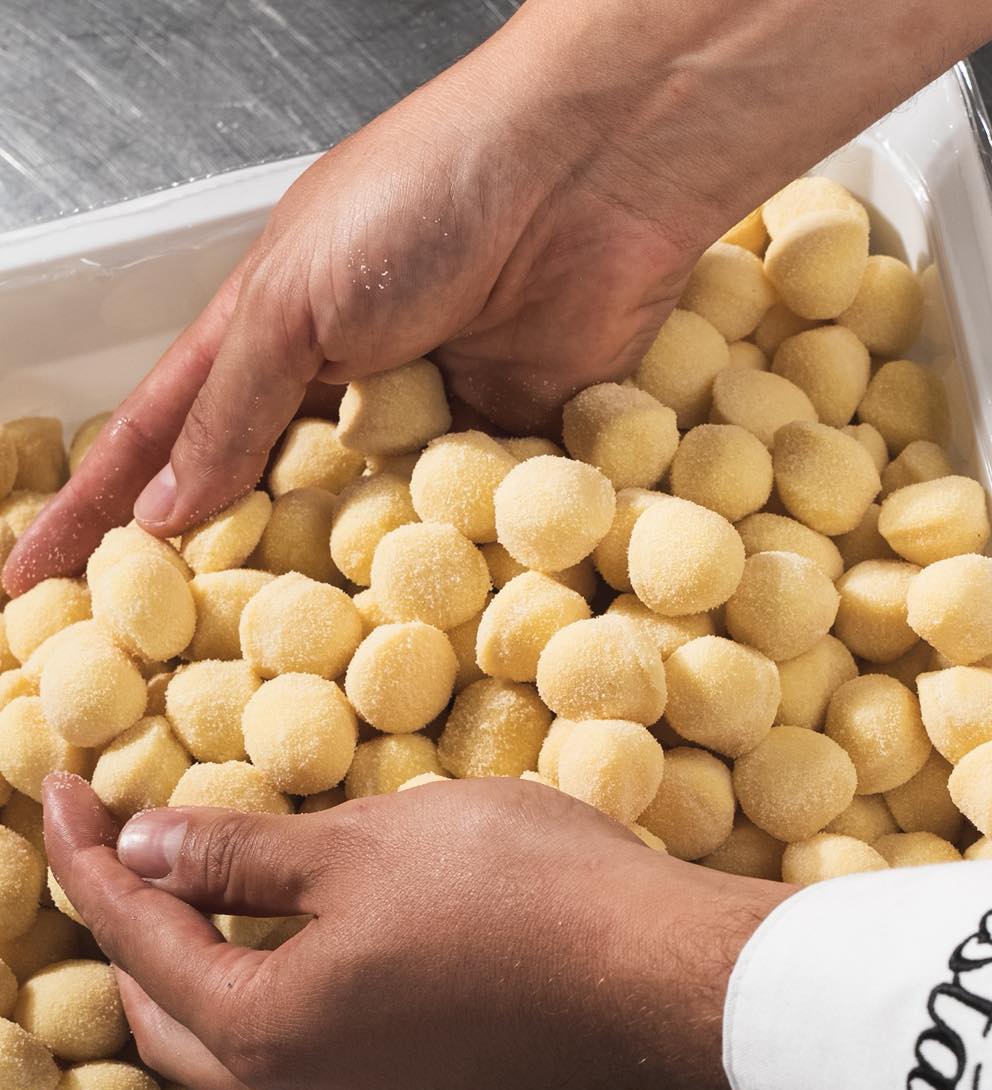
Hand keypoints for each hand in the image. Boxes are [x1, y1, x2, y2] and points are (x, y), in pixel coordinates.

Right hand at [3, 6, 717, 595]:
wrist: (589, 175)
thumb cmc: (426, 197)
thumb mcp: (295, 299)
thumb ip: (233, 409)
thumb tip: (165, 514)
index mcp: (263, 334)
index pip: (158, 439)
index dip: (96, 510)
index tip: (35, 579)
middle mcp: (335, 389)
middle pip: (260, 502)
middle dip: (217, 574)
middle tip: (170, 655)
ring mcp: (421, 427)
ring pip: (359, 533)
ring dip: (329, 588)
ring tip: (284, 664)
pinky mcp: (504, 457)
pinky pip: (456, 533)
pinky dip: (432, 569)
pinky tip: (401, 624)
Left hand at [43, 774, 785, 1089]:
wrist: (660, 975)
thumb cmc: (522, 896)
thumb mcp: (365, 846)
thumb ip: (239, 855)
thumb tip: (145, 846)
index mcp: (268, 1026)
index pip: (136, 935)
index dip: (89, 854)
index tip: (64, 790)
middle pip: (166, 1010)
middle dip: (127, 925)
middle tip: (117, 844)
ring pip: (232, 1041)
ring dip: (195, 965)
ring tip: (195, 886)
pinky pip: (302, 1051)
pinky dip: (265, 992)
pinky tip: (296, 940)